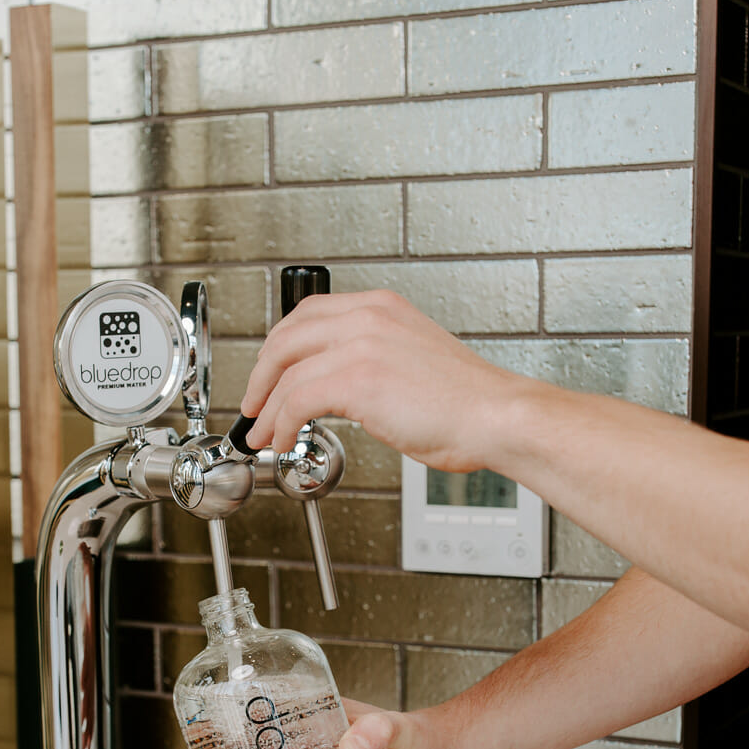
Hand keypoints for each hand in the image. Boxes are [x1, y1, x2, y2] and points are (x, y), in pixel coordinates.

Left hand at [239, 289, 529, 469]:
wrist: (496, 416)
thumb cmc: (466, 402)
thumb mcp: (413, 361)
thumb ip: (375, 361)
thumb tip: (340, 389)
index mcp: (382, 308)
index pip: (309, 315)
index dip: (279, 347)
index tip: (269, 374)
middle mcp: (368, 317)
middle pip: (286, 337)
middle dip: (260, 376)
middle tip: (253, 404)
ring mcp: (361, 344)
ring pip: (286, 372)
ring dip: (266, 409)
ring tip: (262, 434)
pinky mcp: (357, 379)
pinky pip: (297, 400)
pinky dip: (281, 424)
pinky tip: (285, 441)